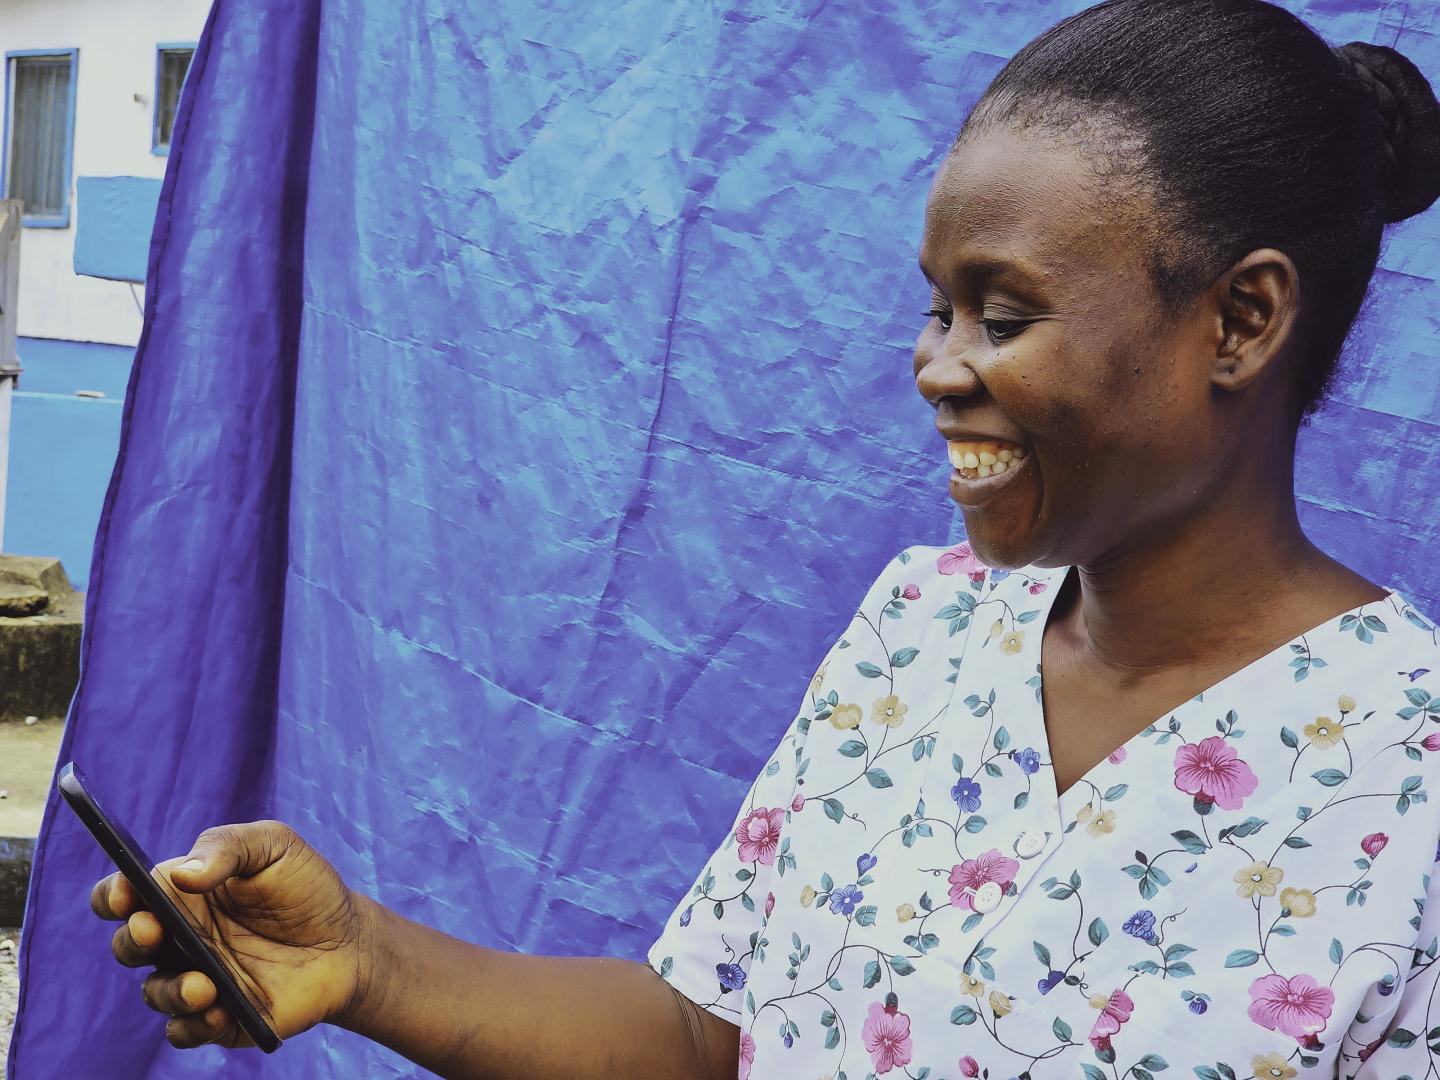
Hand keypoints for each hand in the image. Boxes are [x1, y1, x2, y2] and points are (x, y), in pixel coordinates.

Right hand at [90, 820, 375, 1048]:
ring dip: (171, 989)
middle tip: (153, 930)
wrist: (349, 940)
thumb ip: (227, 848)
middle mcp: (179, 939)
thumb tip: (182, 875)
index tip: (126, 892)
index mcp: (181, 894)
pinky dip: (194, 1025)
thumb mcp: (273, 847)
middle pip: (129, 944)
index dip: (113, 894)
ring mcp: (195, 979)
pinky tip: (218, 1011)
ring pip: (156, 991)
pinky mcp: (217, 1017)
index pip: (125, 894)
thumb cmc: (305, 887)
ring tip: (204, 984)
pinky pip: (185, 1031)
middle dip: (133, 938)